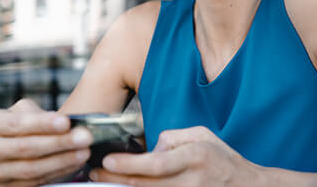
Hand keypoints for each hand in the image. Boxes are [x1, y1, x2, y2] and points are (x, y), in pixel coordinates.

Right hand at [0, 99, 92, 185]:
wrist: (1, 157)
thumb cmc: (17, 130)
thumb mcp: (22, 114)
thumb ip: (39, 115)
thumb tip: (67, 123)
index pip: (17, 124)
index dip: (42, 124)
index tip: (66, 122)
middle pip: (26, 148)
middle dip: (59, 143)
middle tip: (84, 137)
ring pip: (31, 169)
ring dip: (62, 161)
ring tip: (83, 152)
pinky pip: (35, 182)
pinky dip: (58, 173)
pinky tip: (74, 164)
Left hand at [89, 126, 268, 185]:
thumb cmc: (222, 159)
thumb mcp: (201, 135)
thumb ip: (172, 137)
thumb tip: (149, 148)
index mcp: (195, 157)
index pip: (156, 164)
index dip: (129, 164)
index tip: (108, 160)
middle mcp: (192, 181)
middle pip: (147, 185)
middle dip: (116, 179)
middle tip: (94, 172)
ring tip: (104, 180)